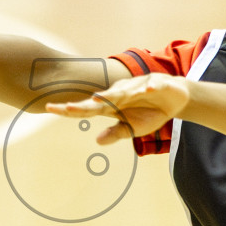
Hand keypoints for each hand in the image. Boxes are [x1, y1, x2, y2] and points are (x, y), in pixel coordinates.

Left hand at [45, 73, 190, 142]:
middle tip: (66, 107)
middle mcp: (121, 94)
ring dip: (113, 95)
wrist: (174, 99)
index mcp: (113, 105)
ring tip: (99, 99)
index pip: (87, 108)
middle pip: (100, 99)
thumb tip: (97, 141)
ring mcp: (137, 87)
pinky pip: (151, 86)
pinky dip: (149, 88)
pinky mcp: (156, 84)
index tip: (50, 109)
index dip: (69, 109)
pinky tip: (146, 91)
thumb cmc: (149, 113)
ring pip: (124, 91)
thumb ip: (116, 132)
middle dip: (85, 104)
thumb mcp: (133, 128)